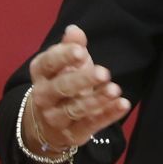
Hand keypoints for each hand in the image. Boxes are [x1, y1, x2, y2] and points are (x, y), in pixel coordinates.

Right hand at [24, 24, 130, 154]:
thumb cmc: (60, 82)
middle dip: (82, 80)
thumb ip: (71, 46)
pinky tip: (122, 104)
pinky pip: (90, 125)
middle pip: (62, 87)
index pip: (49, 63)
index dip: (64, 56)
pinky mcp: (72, 134)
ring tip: (115, 89)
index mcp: (40, 73)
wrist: (47, 123)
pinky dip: (108, 115)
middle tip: (103, 72)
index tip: (82, 51)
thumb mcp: (65, 63)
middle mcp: (43, 96)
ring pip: (76, 109)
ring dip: (97, 99)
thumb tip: (74, 30)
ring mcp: (56, 117)